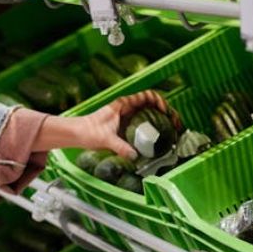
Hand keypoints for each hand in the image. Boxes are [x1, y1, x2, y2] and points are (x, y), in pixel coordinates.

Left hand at [40, 90, 178, 158]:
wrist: (75, 134)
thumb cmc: (87, 131)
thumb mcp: (105, 139)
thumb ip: (120, 146)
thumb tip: (134, 155)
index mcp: (124, 105)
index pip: (149, 96)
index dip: (161, 102)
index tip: (168, 114)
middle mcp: (127, 109)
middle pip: (153, 105)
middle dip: (167, 113)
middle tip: (177, 126)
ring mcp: (127, 117)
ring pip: (150, 115)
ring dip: (162, 121)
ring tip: (173, 133)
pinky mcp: (126, 127)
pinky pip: (144, 125)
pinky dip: (154, 129)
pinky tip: (159, 140)